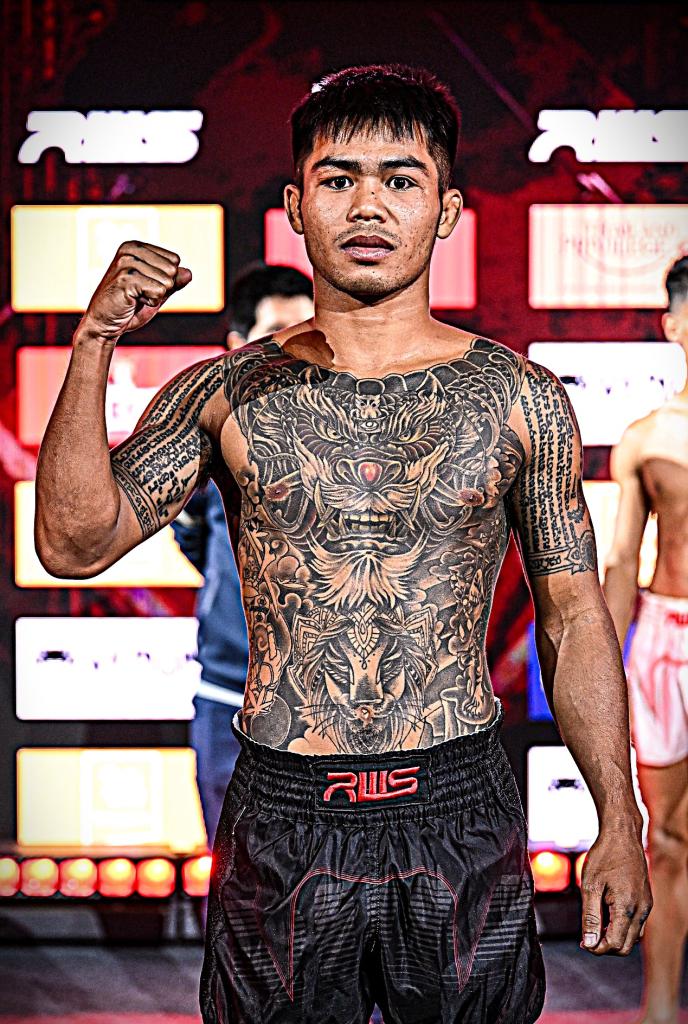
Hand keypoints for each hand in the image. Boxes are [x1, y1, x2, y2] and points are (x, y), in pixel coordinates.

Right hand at [76, 240, 191, 342]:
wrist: (105, 324)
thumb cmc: (129, 307)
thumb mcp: (156, 291)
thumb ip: (172, 281)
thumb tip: (189, 273)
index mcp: (136, 246)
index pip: (174, 259)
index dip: (165, 279)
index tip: (144, 286)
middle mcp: (130, 249)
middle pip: (172, 270)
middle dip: (161, 288)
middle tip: (140, 294)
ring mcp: (126, 262)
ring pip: (167, 282)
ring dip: (154, 296)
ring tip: (134, 298)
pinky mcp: (125, 279)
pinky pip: (158, 292)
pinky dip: (149, 302)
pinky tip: (132, 302)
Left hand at [580, 819, 651, 954]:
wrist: (622, 835)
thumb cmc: (604, 856)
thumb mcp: (590, 886)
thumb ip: (590, 917)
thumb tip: (588, 943)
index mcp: (627, 907)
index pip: (615, 944)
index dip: (597, 948)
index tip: (582, 942)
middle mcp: (641, 910)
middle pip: (626, 946)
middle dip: (606, 946)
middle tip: (587, 936)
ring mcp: (646, 906)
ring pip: (633, 937)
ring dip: (615, 937)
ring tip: (596, 924)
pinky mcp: (646, 900)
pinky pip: (636, 924)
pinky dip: (622, 927)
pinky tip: (607, 915)